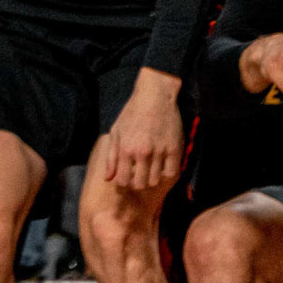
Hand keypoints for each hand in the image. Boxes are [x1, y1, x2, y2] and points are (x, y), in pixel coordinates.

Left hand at [104, 68, 180, 190]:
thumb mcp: (116, 131)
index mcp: (125, 148)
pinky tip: (161, 166)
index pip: (122, 181)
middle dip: (137, 184)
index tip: (125, 178)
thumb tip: (108, 178)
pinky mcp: (174, 150)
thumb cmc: (132, 114)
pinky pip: (171, 173)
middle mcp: (142, 152)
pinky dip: (165, 174)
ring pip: (155, 181)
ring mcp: (159, 152)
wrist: (154, 97)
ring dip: (151, 179)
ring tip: (149, 169)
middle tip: (138, 176)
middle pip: (140, 185)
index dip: (123, 183)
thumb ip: (111, 157)